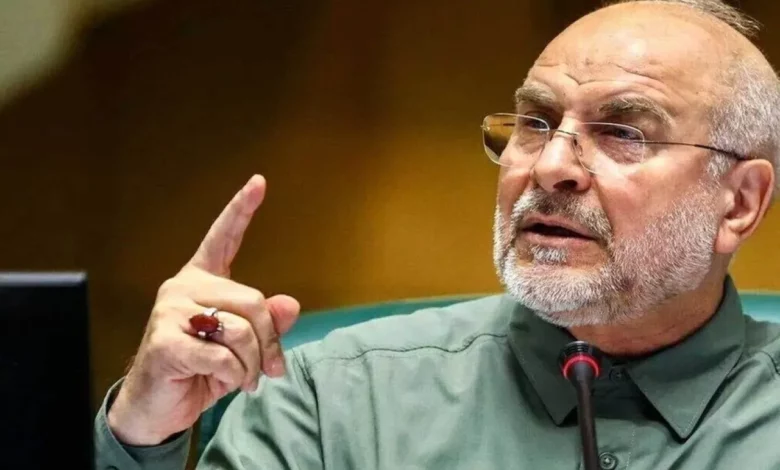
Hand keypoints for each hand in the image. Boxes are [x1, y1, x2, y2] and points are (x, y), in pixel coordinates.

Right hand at [106, 175, 299, 445]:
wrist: (157, 407)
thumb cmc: (201, 371)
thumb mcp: (242, 347)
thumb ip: (266, 324)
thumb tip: (291, 305)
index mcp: (201, 280)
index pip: (223, 237)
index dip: (241, 210)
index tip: (259, 182)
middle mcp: (183, 287)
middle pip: (252, 301)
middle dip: (269, 342)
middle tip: (270, 370)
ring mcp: (170, 311)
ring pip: (240, 330)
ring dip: (251, 364)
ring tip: (243, 379)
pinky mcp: (165, 340)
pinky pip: (222, 355)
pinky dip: (233, 376)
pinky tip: (222, 382)